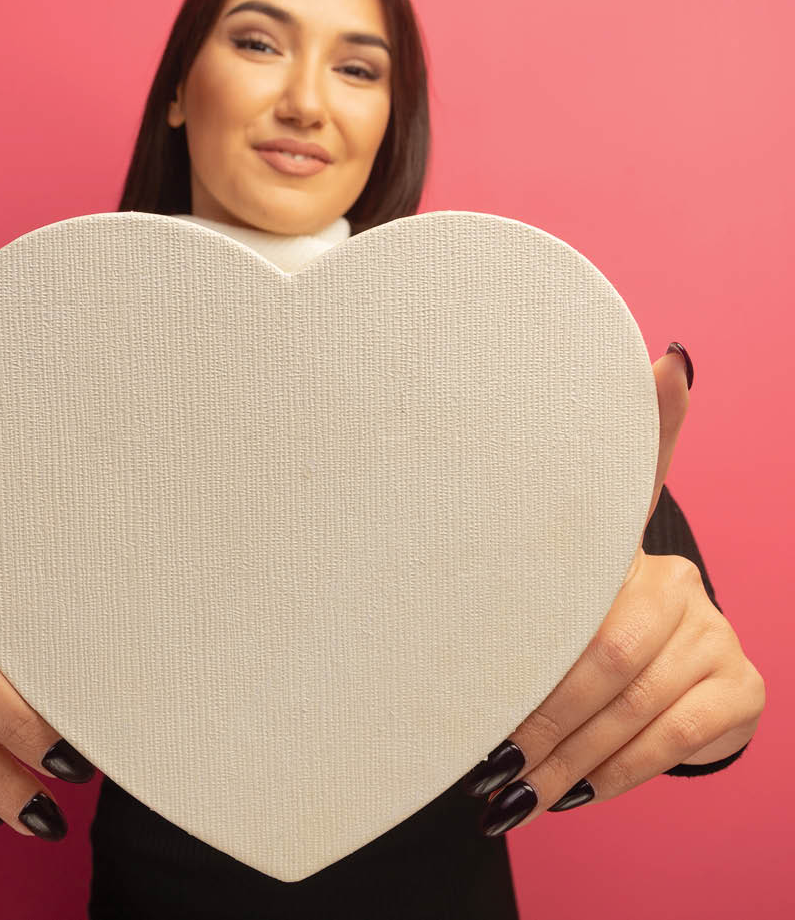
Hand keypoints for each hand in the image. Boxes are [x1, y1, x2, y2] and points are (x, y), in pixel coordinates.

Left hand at [456, 345, 764, 836]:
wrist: (664, 694)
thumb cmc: (571, 647)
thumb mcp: (533, 620)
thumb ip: (492, 594)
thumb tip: (416, 543)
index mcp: (613, 549)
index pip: (642, 472)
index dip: (661, 415)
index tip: (666, 364)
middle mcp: (672, 573)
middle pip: (603, 644)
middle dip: (540, 712)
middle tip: (490, 757)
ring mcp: (713, 626)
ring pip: (631, 699)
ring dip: (566, 756)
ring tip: (513, 791)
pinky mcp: (740, 683)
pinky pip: (672, 736)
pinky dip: (617, 773)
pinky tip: (580, 793)